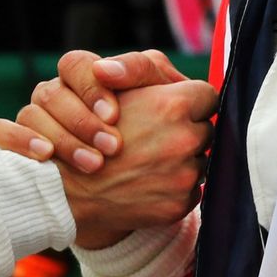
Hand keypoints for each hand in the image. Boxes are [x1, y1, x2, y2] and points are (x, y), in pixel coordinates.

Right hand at [0, 48, 188, 172]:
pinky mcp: (14, 145)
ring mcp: (34, 119)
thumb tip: (106, 69)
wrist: (140, 187)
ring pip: (30, 112)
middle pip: (51, 91)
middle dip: (82, 121)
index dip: (92, 88)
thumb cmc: (158, 133)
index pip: (76, 65)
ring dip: (62, 138)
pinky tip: (45, 156)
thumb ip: (143, 72)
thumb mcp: (162, 100)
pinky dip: (20, 141)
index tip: (115, 116)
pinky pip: (1, 131)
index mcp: (86, 78)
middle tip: (113, 148)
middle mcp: (57, 96)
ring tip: (94, 166)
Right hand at [56, 79, 216, 247]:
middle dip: (186, 130)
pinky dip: (175, 187)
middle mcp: (184, 140)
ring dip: (182, 159)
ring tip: (148, 159)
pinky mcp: (179, 204)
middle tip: (155, 135)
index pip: (207, 96)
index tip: (174, 107)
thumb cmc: (93, 124)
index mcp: (173, 105)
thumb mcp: (118, 83)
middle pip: (205, 129)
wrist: (69, 185)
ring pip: (200, 160)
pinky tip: (148, 181)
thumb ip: (152, 72)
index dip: (189, 100)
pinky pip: (192, 190)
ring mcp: (183, 176)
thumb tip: (191, 87)